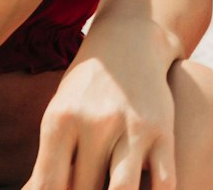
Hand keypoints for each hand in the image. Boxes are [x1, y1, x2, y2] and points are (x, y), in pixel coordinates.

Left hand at [25, 29, 178, 189]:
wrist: (129, 38)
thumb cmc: (86, 88)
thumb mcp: (59, 116)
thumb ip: (50, 162)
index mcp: (60, 121)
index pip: (49, 186)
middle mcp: (95, 123)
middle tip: (90, 184)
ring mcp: (132, 127)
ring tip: (109, 186)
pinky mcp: (163, 131)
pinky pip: (163, 182)